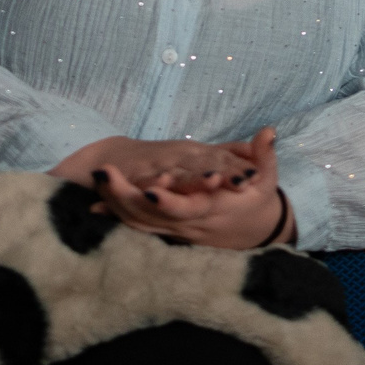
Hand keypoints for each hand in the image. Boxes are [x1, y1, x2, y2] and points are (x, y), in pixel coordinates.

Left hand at [75, 128, 290, 250]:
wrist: (253, 233)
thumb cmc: (257, 202)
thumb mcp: (267, 180)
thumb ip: (265, 156)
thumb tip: (268, 131)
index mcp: (213, 208)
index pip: (189, 208)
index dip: (169, 201)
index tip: (150, 188)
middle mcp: (190, 223)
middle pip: (152, 217)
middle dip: (124, 197)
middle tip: (103, 173)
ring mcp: (176, 230)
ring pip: (140, 222)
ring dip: (115, 202)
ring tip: (96, 178)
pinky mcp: (167, 231)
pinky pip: (138, 227)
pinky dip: (118, 216)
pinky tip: (97, 203)